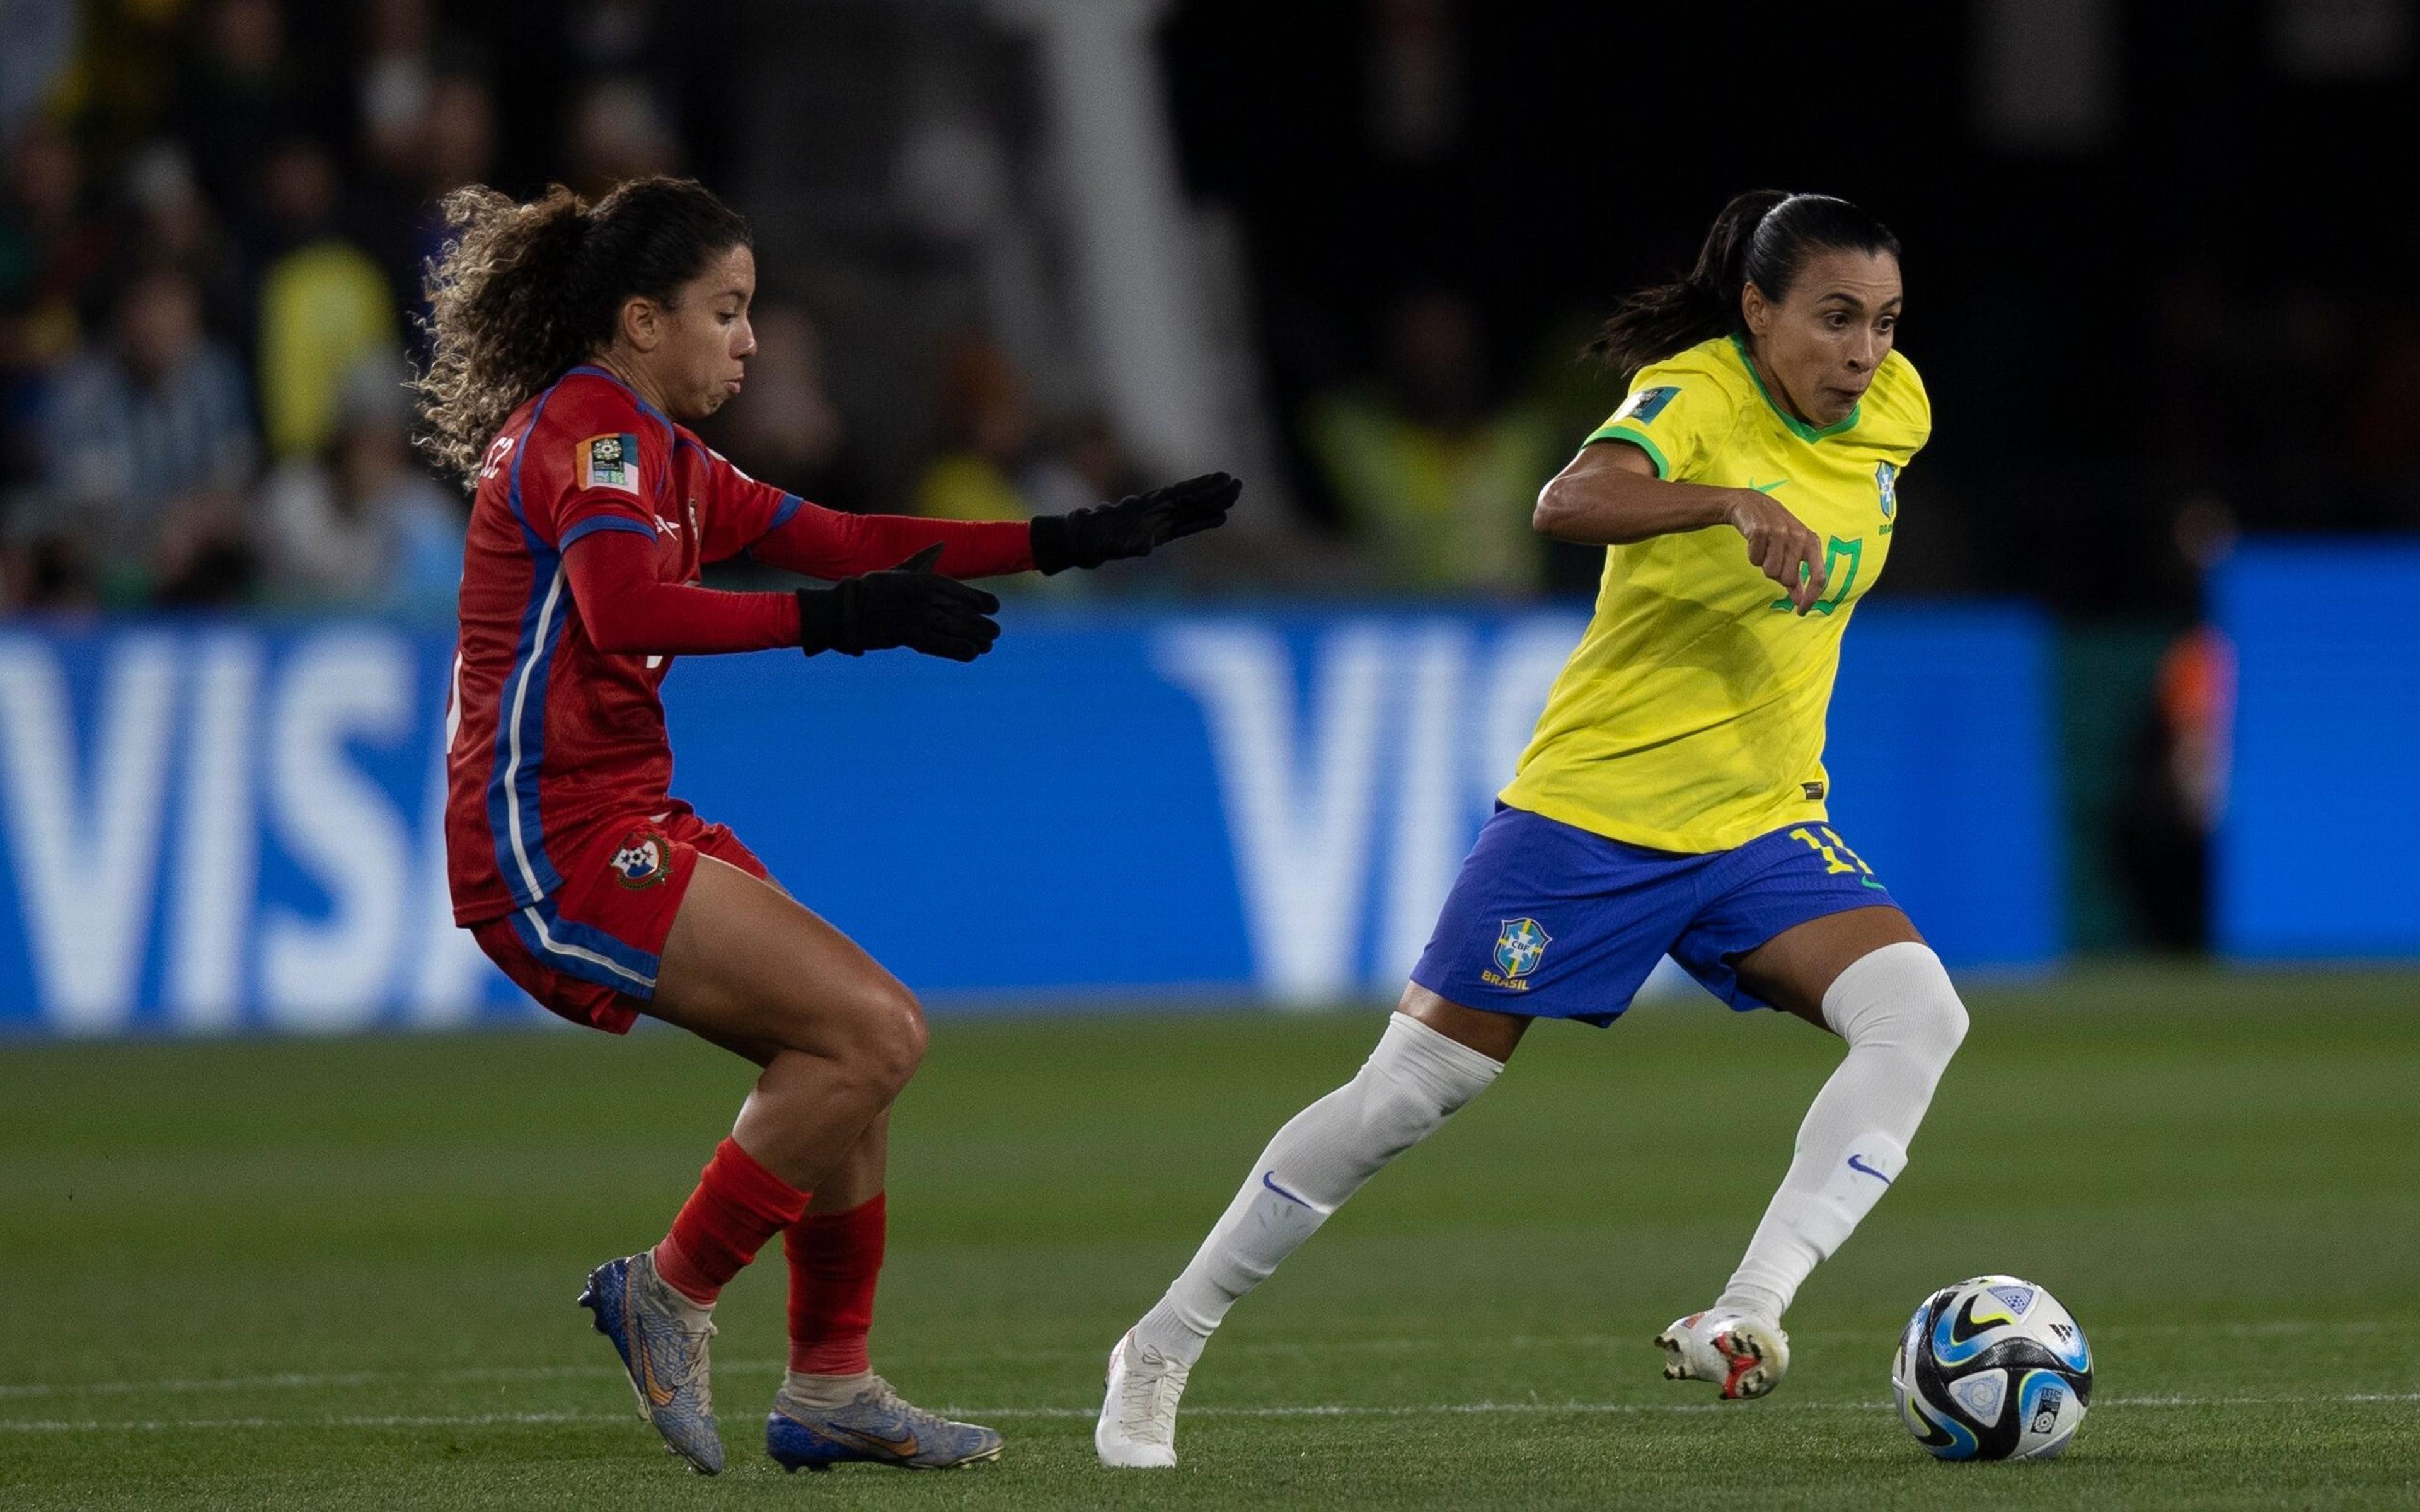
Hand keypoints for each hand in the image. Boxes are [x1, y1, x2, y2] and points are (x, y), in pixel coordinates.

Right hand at [798, 545, 1001, 660]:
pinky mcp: (911, 638)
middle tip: (995, 632)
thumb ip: (924, 559)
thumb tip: (942, 543)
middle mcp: (927, 599)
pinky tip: (972, 653)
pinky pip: (943, 646)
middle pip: (965, 613)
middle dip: (983, 624)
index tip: (994, 607)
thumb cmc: (875, 588)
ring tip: (988, 644)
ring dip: (977, 639)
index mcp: (926, 580)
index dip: (983, 601)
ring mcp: (920, 619)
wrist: (849, 609)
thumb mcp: (901, 570)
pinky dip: (960, 650)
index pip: (964, 592)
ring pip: (958, 630)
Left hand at [1030, 471, 1241, 572]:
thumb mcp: (1105, 544)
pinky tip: (1218, 518)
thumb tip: (1144, 548)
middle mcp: (1154, 511)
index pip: (1180, 498)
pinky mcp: (1155, 531)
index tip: (1223, 483)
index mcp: (1146, 509)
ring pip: (1190, 508)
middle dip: (1213, 492)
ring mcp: (1156, 519)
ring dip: (1211, 502)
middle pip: (1190, 498)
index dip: (1202, 491)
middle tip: (1238, 484)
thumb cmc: (1088, 540)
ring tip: (1234, 494)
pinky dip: (1201, 519)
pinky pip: (1184, 524)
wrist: (1075, 540)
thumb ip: (1125, 545)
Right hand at [1725, 489, 1826, 613]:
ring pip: (1770, 572)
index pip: (1819, 577)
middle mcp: (1799, 537)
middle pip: (1788, 579)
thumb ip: (1798, 576)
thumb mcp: (1792, 549)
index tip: (1800, 611)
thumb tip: (1800, 601)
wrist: (1750, 504)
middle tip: (1772, 557)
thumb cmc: (1775, 530)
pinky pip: (1755, 560)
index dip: (1811, 597)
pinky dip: (1752, 555)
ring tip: (1764, 548)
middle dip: (1777, 574)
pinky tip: (1755, 542)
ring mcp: (1780, 533)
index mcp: (1812, 542)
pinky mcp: (1760, 531)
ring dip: (1763, 564)